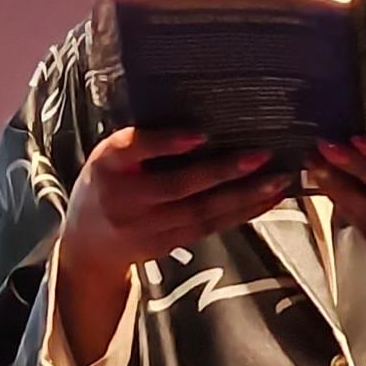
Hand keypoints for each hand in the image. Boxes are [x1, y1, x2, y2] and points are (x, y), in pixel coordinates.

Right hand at [56, 128, 291, 365]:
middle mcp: (127, 198)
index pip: (134, 149)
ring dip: (244, 196)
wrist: (87, 244)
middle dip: (224, 172)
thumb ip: (141, 142)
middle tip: (261, 156)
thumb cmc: (106, 183)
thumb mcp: (109, 155)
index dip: (167, 143)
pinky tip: (266, 200)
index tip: (200, 134)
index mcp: (108, 164)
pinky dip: (242, 213)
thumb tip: (200, 121)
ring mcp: (148, 227)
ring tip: (278, 180)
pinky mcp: (168, 244)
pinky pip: (210, 227)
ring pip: (202, 212)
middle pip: (180, 186)